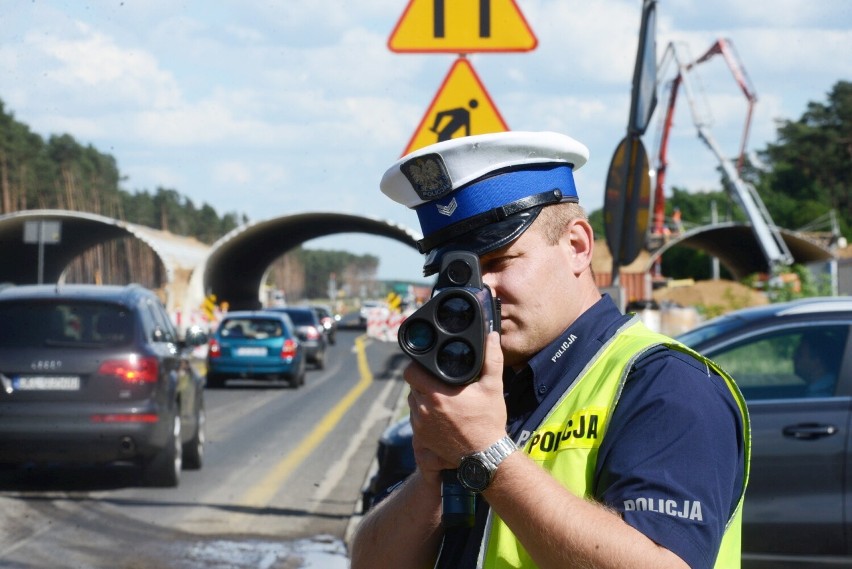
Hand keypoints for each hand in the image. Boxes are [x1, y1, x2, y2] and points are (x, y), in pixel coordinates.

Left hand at [405, 332, 506, 474]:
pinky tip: (440, 413)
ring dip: (422, 397)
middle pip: (412, 386)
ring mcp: (420, 424)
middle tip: (439, 380)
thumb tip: (491, 336)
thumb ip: (491, 359)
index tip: (426, 364)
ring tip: (441, 396)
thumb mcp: (493, 387)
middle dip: (423, 381)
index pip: (411, 371)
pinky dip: (424, 414)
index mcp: (437, 393)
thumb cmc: (488, 421)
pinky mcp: (421, 437)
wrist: (484, 456)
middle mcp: (424, 408)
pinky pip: (416, 418)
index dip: (416, 365)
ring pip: (413, 402)